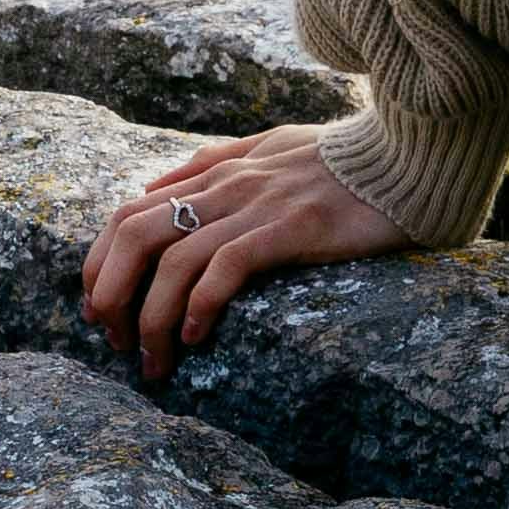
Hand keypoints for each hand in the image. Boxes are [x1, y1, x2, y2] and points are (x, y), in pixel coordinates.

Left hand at [75, 123, 409, 381]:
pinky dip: (201, 305)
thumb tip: (157, 187)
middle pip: (134, 234)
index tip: (100, 309)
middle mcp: (227, 185)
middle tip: (114, 343)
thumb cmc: (345, 161)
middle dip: (109, 294)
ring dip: (150, 319)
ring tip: (154, 362)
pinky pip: (225, 267)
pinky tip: (198, 337)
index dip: (99, 263)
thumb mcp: (271, 146)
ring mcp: (257, 205)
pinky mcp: (291, 228)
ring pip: (173, 261)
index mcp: (217, 170)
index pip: (128, 212)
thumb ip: (215, 162)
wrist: (409, 157)